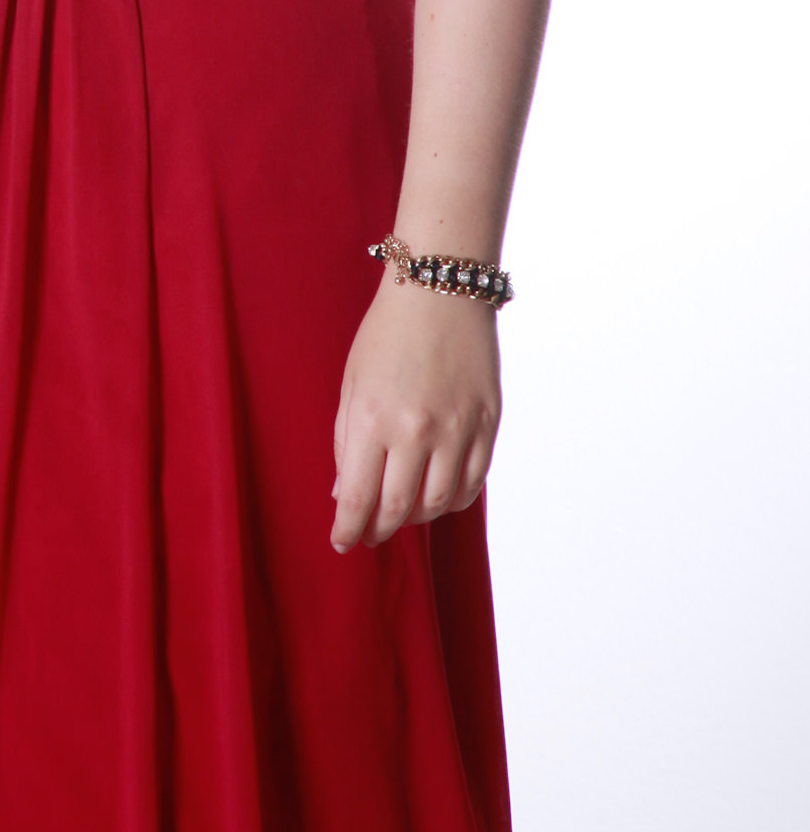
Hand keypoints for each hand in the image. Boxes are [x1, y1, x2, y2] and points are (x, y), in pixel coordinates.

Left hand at [331, 276, 500, 552]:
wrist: (440, 290)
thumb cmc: (386, 333)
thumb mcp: (351, 382)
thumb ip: (345, 441)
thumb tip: (346, 494)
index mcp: (373, 417)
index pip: (359, 497)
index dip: (348, 528)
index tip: (342, 541)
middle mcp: (417, 430)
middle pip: (399, 509)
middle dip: (379, 530)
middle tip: (369, 534)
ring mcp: (458, 428)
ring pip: (438, 503)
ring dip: (415, 518)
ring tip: (401, 514)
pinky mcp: (488, 423)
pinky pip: (472, 483)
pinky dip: (452, 500)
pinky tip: (436, 497)